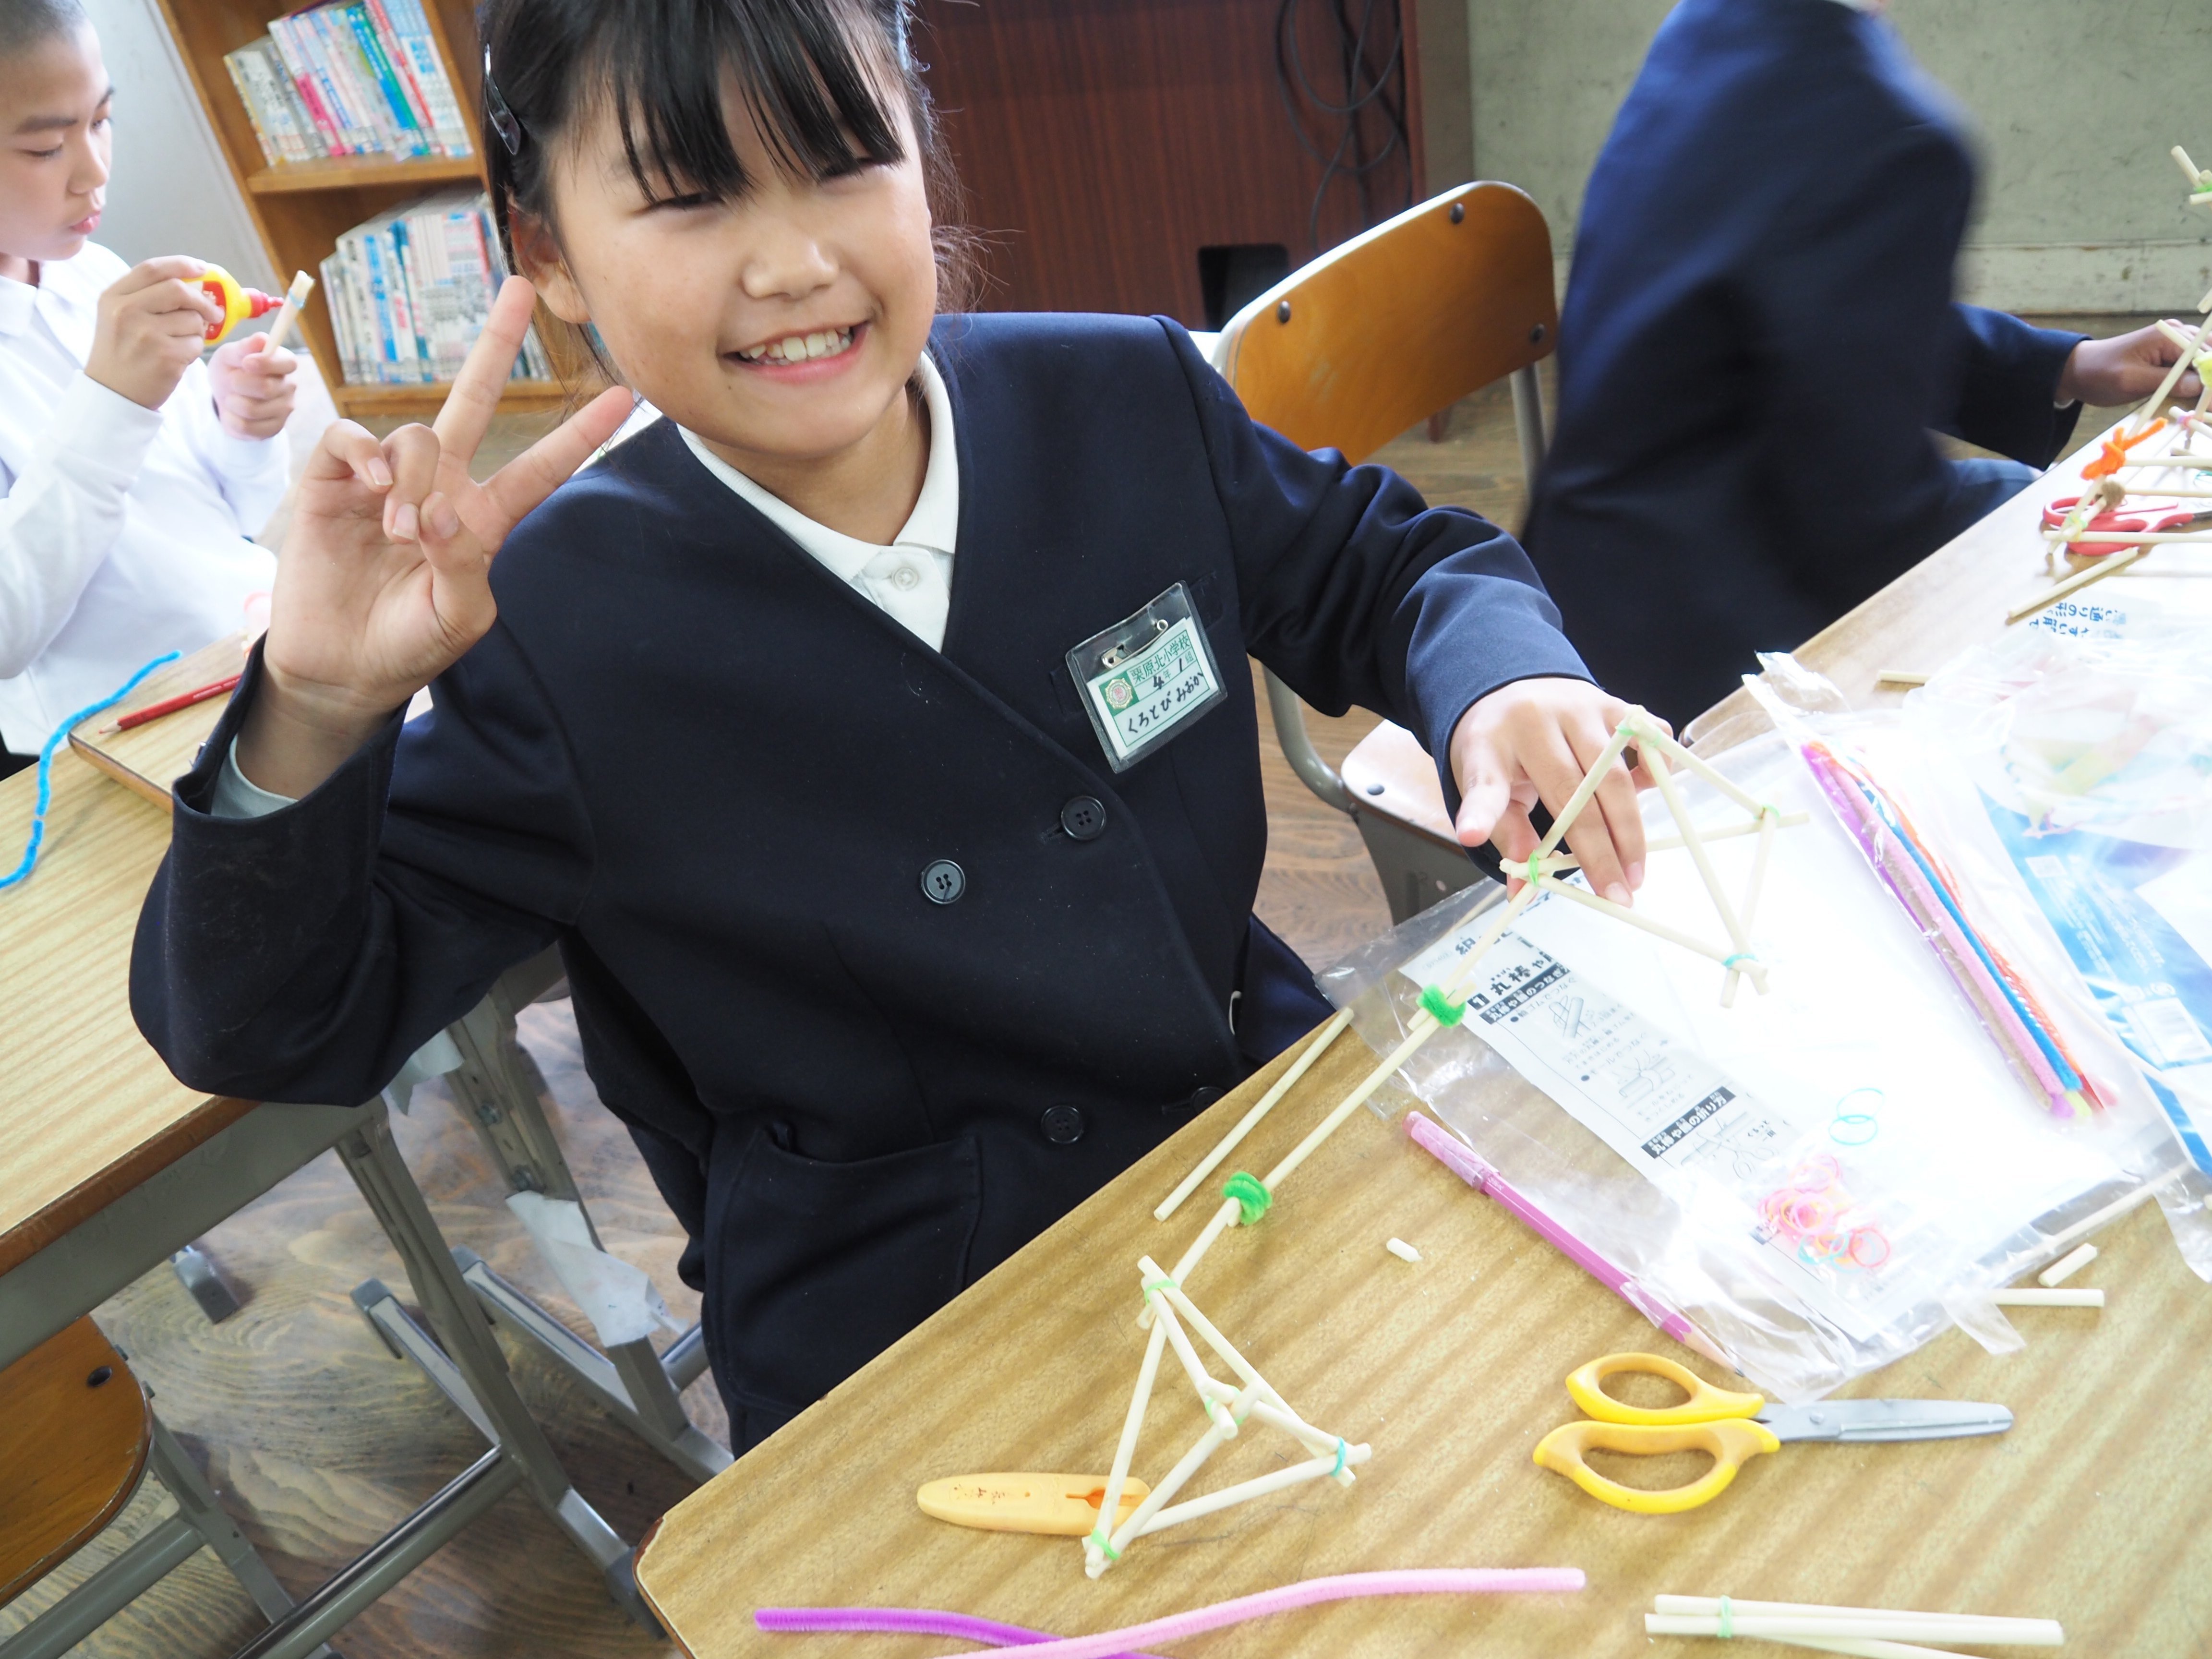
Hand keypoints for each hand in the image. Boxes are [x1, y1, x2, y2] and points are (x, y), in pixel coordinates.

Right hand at [84, 255, 222, 411]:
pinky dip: (195, 350)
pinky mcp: (165, 356)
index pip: (152, 269)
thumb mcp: (119, 317)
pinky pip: (196, 344)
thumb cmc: (122, 352)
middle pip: (178, 290)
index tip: (202, 268)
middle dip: (202, 300)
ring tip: (181, 342)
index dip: (181, 264)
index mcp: (114, 297)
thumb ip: (148, 297)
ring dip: (197, 331)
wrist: (112, 393)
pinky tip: (179, 357)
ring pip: (192, 319)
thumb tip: (195, 281)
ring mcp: (146, 334)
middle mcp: (127, 311)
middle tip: (214, 313)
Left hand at [209, 332, 298, 438]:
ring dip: (232, 402)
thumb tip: (262, 338)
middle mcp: (289, 386)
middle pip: (265, 388)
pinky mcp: (273, 429)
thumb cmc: (231, 369)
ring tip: (231, 397)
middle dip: (238, 383)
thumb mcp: (230, 354)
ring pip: (252, 410)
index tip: (246, 363)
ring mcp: (284, 410)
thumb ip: (244, 347)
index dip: (266, 363)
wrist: (225, 396)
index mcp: (283, 363)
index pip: (287, 363)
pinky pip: (246, 427)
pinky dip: (230, 419)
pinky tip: (232, 413)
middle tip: (231, 380)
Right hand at [237, 277, 631, 796]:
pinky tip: (372, 489)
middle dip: (496, 344)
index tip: (626, 397)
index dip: (581, 435)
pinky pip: (353, 439)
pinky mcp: (332, 480)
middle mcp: (439, 485)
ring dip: (410, 481)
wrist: (340, 667)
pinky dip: (365, 457)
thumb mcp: (458, 616)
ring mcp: (386, 479)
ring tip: (398, 535)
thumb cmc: (408, 644)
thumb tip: (440, 509)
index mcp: (483, 518)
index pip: (542, 468)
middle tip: (522, 287)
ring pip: (415, 434)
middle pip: (475, 400)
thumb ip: (463, 564)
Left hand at [1449, 677, 1656, 906]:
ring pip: (1614, 773)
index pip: (1488, 784)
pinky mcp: (1612, 703)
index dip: (1482, 814)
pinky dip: (1655, 768)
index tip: (1471, 838)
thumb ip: (1504, 832)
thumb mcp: (1483, 783)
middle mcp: (1538, 719)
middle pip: (1575, 791)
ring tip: (1635, 872)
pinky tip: (1650, 795)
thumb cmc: (1498, 748)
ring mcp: (1581, 707)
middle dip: (1599, 850)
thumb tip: (1523, 889)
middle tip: (1615, 895)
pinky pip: (1646, 737)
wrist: (1510, 691)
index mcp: (1493, 742)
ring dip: (1630, 828)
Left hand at [2057, 322, 2205, 408]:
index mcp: (2169, 337)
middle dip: (2210, 381)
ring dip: (2205, 383)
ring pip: (2204, 362)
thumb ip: (2169, 382)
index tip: (2210, 403)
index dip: (2211, 379)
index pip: (2206, 356)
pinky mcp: (2170, 357)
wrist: (2078, 370)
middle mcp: (2177, 335)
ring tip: (2205, 407)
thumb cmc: (2100, 373)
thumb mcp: (2133, 381)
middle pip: (2209, 356)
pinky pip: (2192, 368)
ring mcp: (2175, 344)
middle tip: (2208, 408)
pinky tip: (2197, 400)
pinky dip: (2196, 382)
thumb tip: (2202, 385)